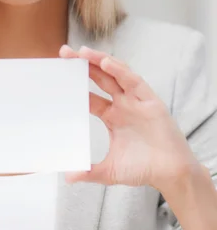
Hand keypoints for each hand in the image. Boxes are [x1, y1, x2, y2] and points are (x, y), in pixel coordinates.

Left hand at [59, 45, 199, 192]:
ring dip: (99, 61)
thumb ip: (89, 171)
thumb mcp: (110, 170)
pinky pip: (134, 81)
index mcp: (112, 115)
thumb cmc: (144, 169)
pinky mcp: (150, 101)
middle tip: (64, 52)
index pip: (89, 95)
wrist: (172, 175)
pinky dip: (120, 71)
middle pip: (100, 77)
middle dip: (83, 63)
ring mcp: (136, 101)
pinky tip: (106, 62)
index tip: (59, 75)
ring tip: (82, 51)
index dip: (75, 84)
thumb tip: (68, 177)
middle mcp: (123, 104)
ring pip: (115, 74)